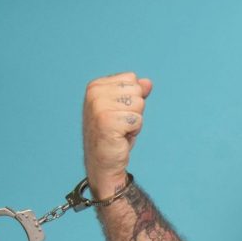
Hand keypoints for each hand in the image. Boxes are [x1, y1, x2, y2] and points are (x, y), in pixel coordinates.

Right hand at [82, 72, 152, 198]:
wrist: (103, 161)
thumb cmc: (114, 134)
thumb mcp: (125, 109)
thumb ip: (135, 92)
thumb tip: (147, 82)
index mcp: (96, 86)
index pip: (132, 79)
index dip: (132, 98)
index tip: (119, 113)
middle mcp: (94, 93)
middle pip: (137, 90)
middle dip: (135, 109)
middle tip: (121, 123)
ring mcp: (99, 107)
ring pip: (139, 103)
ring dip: (135, 119)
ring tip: (121, 129)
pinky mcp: (107, 121)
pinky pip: (138, 119)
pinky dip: (134, 130)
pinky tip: (120, 137)